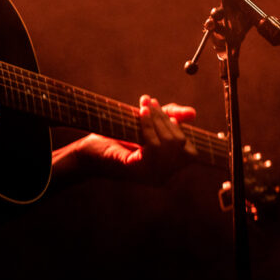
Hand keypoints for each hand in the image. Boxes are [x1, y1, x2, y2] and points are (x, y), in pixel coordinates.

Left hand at [52, 95, 197, 185]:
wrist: (86, 153)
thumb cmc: (116, 139)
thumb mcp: (146, 126)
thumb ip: (169, 118)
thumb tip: (193, 114)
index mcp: (167, 170)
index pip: (190, 153)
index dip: (182, 130)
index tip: (168, 111)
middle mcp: (162, 177)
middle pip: (180, 145)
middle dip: (165, 118)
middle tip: (150, 102)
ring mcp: (149, 175)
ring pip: (168, 145)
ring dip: (156, 119)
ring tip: (144, 105)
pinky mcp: (135, 169)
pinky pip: (151, 147)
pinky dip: (147, 126)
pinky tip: (139, 114)